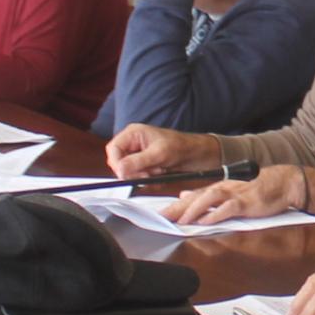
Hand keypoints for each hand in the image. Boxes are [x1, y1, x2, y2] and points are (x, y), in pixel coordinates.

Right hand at [105, 123, 221, 178]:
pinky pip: (140, 179)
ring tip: (160, 170)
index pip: (113, 149)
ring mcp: (140, 156)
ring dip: (144, 176)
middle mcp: (134, 144)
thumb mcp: (159, 154)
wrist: (201, 155)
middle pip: (119, 163)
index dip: (117, 163)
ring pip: (130, 173)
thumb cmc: (183, 146)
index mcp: (134, 134)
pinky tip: (162, 174)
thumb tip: (119, 170)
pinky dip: (151, 181)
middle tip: (148, 173)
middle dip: (133, 171)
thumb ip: (137, 162)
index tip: (125, 173)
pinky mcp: (147, 167)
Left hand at [167, 164, 305, 225]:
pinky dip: (216, 215)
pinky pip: (229, 208)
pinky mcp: (247, 202)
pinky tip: (206, 221)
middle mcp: (224, 188)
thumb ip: (207, 195)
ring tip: (180, 221)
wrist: (284, 182)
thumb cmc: (259, 189)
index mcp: (219, 187)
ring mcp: (236, 194)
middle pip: (196, 197)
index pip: (192, 196)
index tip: (160, 214)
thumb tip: (184, 196)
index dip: (175, 205)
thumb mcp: (230, 190)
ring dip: (193, 210)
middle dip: (177, 208)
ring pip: (209, 199)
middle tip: (161, 218)